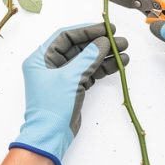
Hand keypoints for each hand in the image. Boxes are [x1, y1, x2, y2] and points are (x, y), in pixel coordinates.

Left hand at [10, 23, 128, 164]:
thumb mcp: (70, 77)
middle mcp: (50, 65)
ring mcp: (62, 78)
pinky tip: (118, 63)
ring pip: (86, 60)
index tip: (105, 28)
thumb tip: (103, 42)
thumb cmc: (52, 106)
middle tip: (119, 40)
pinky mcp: (73, 88)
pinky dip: (102, 68)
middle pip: (78, 47)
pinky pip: (89, 73)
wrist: (50, 136)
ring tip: (124, 51)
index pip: (65, 37)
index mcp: (41, 59)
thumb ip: (88, 57)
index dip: (86, 31)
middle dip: (99, 43)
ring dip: (104, 56)